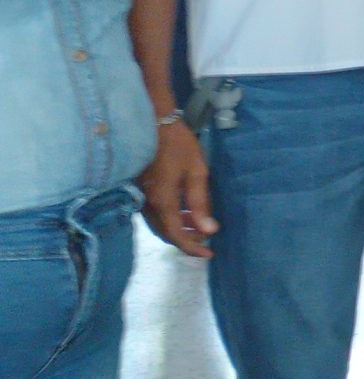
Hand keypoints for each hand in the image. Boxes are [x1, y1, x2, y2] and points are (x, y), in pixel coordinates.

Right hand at [140, 123, 217, 257]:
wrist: (153, 124)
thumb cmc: (179, 145)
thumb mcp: (197, 172)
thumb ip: (201, 203)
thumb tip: (209, 231)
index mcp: (162, 201)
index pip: (176, 235)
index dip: (192, 247)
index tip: (209, 254)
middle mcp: (147, 205)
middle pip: (166, 233)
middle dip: (187, 239)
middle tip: (207, 237)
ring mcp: (140, 199)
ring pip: (159, 224)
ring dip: (179, 228)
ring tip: (199, 223)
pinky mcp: (138, 192)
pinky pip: (154, 214)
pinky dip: (170, 218)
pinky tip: (186, 211)